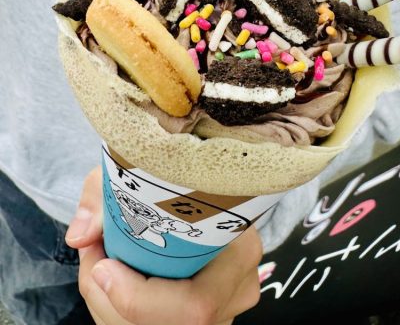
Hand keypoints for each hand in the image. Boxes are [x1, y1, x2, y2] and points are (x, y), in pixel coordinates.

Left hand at [66, 166, 262, 324]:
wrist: (203, 188)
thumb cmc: (174, 177)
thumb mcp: (138, 170)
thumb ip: (106, 194)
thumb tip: (80, 236)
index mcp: (239, 249)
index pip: (197, 303)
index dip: (140, 300)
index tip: (104, 265)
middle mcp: (238, 286)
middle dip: (114, 304)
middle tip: (91, 262)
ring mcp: (226, 304)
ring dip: (113, 308)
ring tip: (97, 265)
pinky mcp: (211, 309)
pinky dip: (124, 310)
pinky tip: (113, 280)